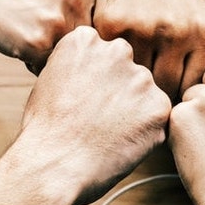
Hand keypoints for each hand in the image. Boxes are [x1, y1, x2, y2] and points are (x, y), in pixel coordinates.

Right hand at [0, 0, 97, 73]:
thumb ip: (89, 10)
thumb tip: (112, 55)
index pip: (102, 26)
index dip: (79, 32)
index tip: (59, 21)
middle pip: (88, 44)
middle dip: (67, 46)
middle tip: (42, 28)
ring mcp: (58, 20)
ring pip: (70, 59)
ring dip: (52, 57)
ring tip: (32, 35)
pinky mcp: (39, 42)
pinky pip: (48, 69)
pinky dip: (35, 63)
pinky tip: (22, 42)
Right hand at [0, 26, 171, 204]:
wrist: (54, 164)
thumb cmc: (45, 129)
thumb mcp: (50, 79)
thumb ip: (79, 66)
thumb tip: (95, 72)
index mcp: (87, 40)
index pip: (102, 54)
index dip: (94, 80)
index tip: (83, 98)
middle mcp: (117, 51)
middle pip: (126, 70)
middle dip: (118, 91)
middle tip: (97, 119)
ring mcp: (141, 78)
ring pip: (144, 93)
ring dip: (133, 110)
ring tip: (107, 134)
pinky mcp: (159, 106)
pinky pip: (157, 117)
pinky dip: (145, 132)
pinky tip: (120, 143)